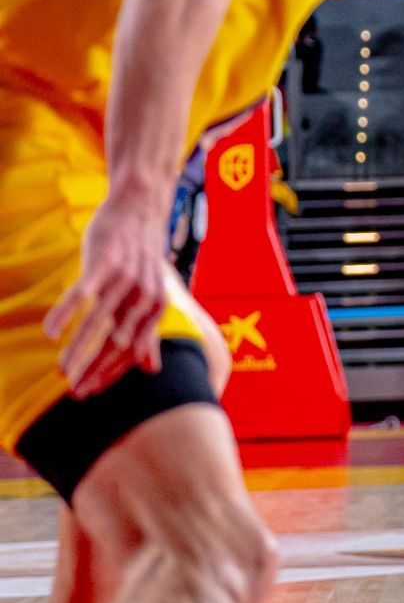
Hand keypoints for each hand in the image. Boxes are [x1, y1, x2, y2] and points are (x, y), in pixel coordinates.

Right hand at [43, 195, 170, 397]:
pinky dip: (66, 313)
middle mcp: (144, 297)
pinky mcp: (106, 261)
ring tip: (62, 371)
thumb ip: (148, 333)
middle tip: (75, 392)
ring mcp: (126, 279)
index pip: (133, 352)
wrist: (140, 210)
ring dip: (80, 349)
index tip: (89, 393)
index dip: (111, 374)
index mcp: (155, 309)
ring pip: (99, 323)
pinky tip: (50, 333)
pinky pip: (83, 292)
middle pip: (118, 343)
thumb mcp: (150, 296)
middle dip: (96, 370)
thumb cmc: (140, 258)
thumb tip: (151, 369)